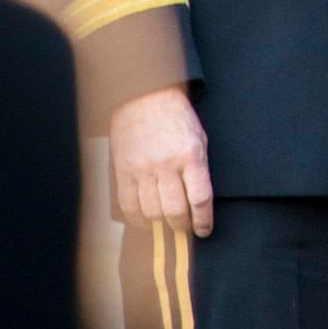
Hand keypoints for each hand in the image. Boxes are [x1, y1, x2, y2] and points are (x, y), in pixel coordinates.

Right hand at [108, 85, 212, 236]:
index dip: (203, 220)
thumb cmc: (176, 118)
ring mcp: (142, 170)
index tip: (204, 230)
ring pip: (152, 212)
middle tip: (186, 229)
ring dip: (161, 224)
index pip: (200, 198)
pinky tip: (147, 220)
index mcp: (191, 155)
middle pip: (175, 211)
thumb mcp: (199, 138)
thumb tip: (198, 201)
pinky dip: (138, 219)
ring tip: (168, 224)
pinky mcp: (123, 172)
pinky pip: (129, 206)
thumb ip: (199, 168)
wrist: (144, 98)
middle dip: (183, 226)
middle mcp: (166, 165)